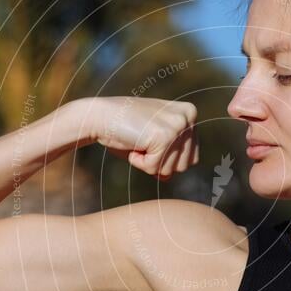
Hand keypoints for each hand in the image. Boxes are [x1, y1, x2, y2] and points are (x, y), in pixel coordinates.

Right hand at [63, 96, 199, 180]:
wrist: (99, 116)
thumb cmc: (123, 129)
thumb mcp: (153, 142)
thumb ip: (170, 156)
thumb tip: (170, 177)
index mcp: (189, 113)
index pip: (191, 157)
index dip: (166, 157)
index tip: (149, 139)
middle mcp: (188, 117)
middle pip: (184, 166)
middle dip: (159, 161)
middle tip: (142, 141)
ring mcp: (178, 126)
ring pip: (171, 170)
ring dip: (150, 163)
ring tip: (138, 141)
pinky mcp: (164, 136)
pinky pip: (155, 169)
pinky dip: (140, 163)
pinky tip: (133, 144)